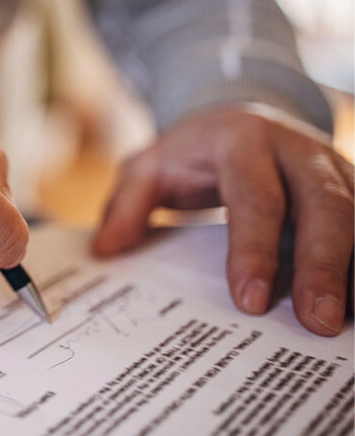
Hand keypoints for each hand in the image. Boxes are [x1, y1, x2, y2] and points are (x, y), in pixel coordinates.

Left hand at [94, 103, 353, 335]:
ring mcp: (334, 167)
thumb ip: (126, 204)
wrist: (241, 114)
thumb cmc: (192, 151)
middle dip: (323, 264)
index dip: (254, 248)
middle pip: (324, 204)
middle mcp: (297, 150)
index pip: (254, 196)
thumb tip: (105, 249)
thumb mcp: (149, 166)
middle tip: (317, 321)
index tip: (249, 300)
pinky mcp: (354, 185)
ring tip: (346, 322)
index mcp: (243, 140)